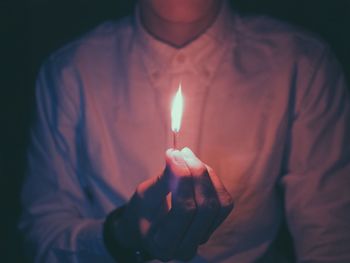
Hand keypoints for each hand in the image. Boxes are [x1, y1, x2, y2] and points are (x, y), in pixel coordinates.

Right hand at [105, 147, 233, 261]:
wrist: (147, 226)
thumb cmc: (141, 212)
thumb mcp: (144, 196)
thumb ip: (163, 180)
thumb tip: (177, 155)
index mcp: (164, 244)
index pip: (184, 209)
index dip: (182, 178)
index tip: (173, 154)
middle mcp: (187, 247)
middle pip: (205, 207)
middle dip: (197, 174)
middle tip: (183, 152)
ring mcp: (203, 238)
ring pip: (219, 204)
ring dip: (207, 176)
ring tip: (189, 158)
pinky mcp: (214, 227)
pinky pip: (224, 202)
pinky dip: (214, 181)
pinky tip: (200, 168)